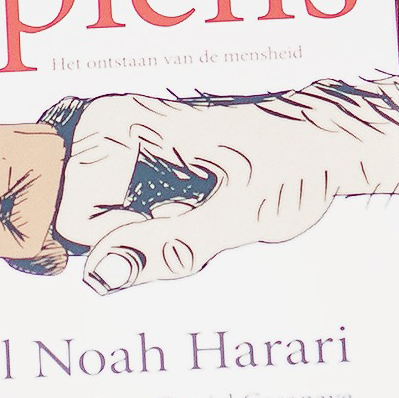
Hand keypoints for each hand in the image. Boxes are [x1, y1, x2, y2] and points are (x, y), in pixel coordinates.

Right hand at [50, 82, 398, 293]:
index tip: (182, 218)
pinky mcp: (127, 157)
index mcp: (119, 123)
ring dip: (144, 233)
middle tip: (191, 210)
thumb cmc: (292, 165)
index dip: (129, 240)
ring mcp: (115, 139)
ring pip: (96, 226)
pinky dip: (150, 225)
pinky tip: (190, 202)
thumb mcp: (236, 216)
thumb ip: (165, 248)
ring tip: (197, 204)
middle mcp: (107, 122)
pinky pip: (112, 217)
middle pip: (76, 223)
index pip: (73, 221)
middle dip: (132, 237)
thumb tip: (100, 275)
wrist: (325, 140)